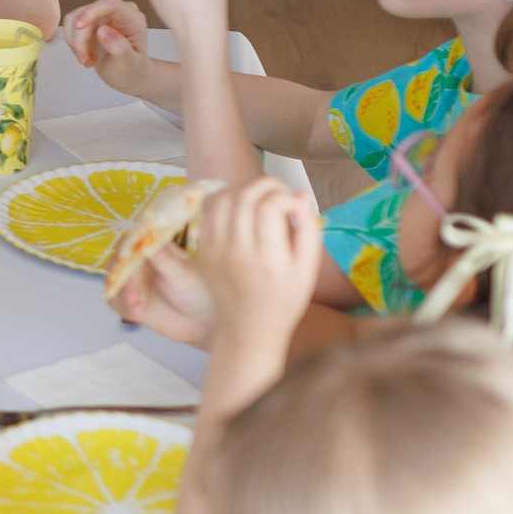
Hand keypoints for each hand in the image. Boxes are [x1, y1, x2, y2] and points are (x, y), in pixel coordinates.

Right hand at [64, 0, 154, 92]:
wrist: (127, 75)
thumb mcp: (129, 65)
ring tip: (86, 59)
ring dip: (75, 41)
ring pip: (75, 18)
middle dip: (80, 37)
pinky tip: (84, 55)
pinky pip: (72, 25)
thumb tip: (102, 31)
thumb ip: (120, 48)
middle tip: (83, 60)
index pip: (110, 4)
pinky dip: (73, 42)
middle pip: (87, 12)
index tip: (78, 26)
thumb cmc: (132, 70)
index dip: (92, 11)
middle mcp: (118, 12)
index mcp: (133, 19)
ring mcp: (103, 15)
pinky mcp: (90, 21)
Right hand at [112, 245, 218, 348]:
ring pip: (114, 282)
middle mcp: (141, 261)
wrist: (202, 322)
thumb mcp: (181, 274)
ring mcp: (133, 281)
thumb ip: (163, 258)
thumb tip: (149, 239)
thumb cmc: (198, 292)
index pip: (133, 241)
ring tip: (138, 309)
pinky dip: (124, 306)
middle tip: (134, 294)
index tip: (127, 259)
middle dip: (125, 279)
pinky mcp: (129, 300)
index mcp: (156, 247)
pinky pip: (115, 300)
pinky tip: (138, 314)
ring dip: (123, 295)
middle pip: (119, 262)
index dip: (127, 249)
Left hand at [190, 180, 322, 350]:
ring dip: (244, 188)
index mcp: (267, 259)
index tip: (294, 205)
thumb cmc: (284, 301)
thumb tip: (301, 194)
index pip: (270, 207)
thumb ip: (308, 229)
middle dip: (266, 185)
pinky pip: (209, 212)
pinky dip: (225, 199)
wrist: (249, 328)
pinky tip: (241, 206)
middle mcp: (237, 253)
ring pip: (223, 198)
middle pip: (244, 196)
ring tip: (260, 197)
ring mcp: (215, 251)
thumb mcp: (307, 269)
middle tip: (280, 193)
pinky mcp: (204, 251)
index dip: (285, 196)